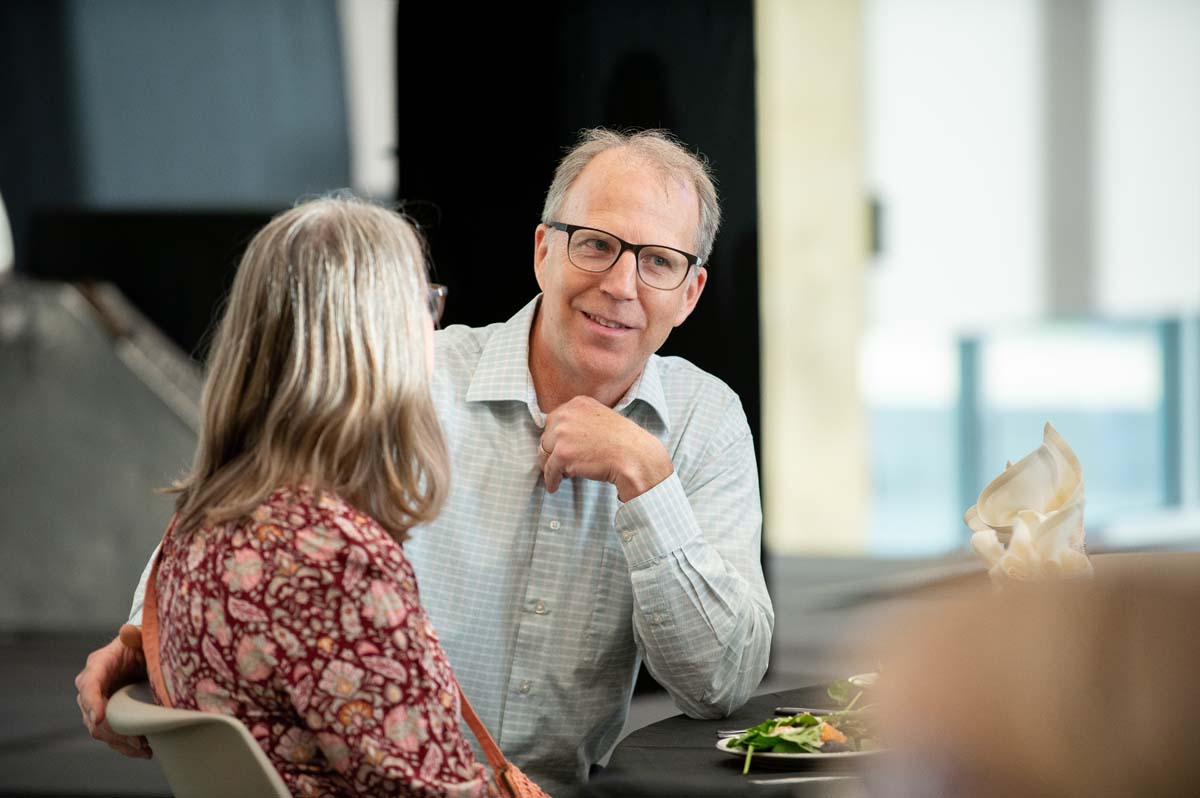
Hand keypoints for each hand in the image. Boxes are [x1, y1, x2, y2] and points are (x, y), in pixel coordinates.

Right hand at [75, 625, 151, 757]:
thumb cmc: (141, 642)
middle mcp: (91, 686)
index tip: (100, 717)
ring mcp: (97, 703)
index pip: (89, 685)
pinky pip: (110, 736)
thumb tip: (126, 631)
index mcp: (98, 665)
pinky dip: (125, 745)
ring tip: (144, 749)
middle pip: (92, 715)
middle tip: (138, 740)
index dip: (92, 702)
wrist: (144, 652)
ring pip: (100, 730)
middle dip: (113, 730)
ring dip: (120, 742)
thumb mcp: (141, 636)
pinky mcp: (108, 715)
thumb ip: (134, 634)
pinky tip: (143, 751)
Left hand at [539, 396, 673, 501]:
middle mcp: (567, 414)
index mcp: (577, 403)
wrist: (634, 456)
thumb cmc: (624, 441)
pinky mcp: (561, 453)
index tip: (561, 447)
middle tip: (562, 462)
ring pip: (544, 452)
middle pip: (547, 435)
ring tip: (560, 474)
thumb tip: (565, 434)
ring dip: (552, 464)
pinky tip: (555, 486)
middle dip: (553, 450)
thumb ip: (582, 420)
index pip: (555, 420)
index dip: (558, 436)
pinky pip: (549, 470)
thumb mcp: (602, 417)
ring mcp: (562, 433)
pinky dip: (551, 479)